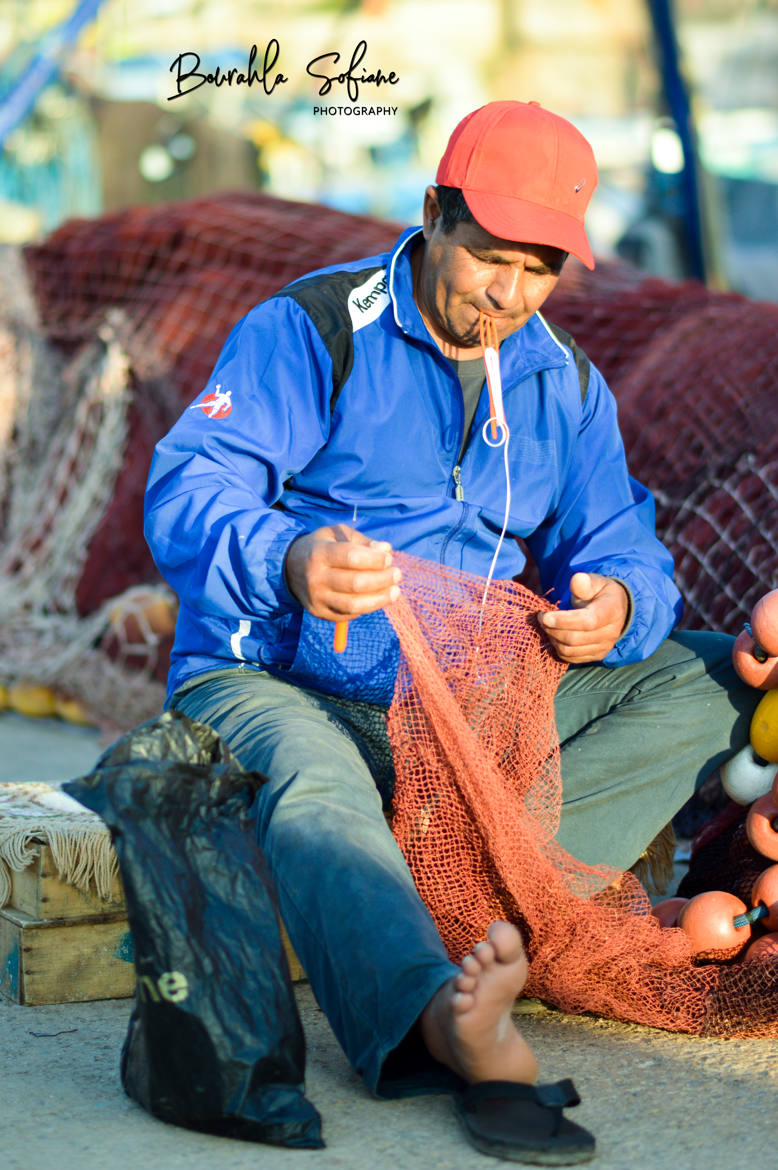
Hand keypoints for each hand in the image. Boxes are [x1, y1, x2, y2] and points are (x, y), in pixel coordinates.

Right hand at [284, 524, 400, 620]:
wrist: (289, 568)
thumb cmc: (321, 547)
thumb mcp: (336, 534)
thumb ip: (362, 541)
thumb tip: (386, 549)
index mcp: (318, 553)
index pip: (351, 557)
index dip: (375, 559)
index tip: (389, 559)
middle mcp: (316, 578)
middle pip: (356, 584)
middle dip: (382, 580)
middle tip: (397, 574)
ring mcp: (317, 599)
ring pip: (354, 605)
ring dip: (380, 599)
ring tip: (395, 591)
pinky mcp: (320, 613)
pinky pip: (349, 614)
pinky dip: (368, 607)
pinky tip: (378, 598)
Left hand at [538, 572, 629, 663]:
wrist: (616, 609)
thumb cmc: (600, 593)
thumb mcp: (595, 582)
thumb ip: (585, 583)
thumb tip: (577, 579)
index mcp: (611, 611)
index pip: (586, 621)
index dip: (562, 620)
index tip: (544, 616)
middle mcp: (611, 632)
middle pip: (574, 638)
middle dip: (552, 629)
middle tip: (541, 617)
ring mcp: (604, 646)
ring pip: (570, 650)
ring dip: (552, 638)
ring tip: (547, 625)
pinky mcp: (596, 656)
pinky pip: (571, 658)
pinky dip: (558, 648)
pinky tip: (554, 635)